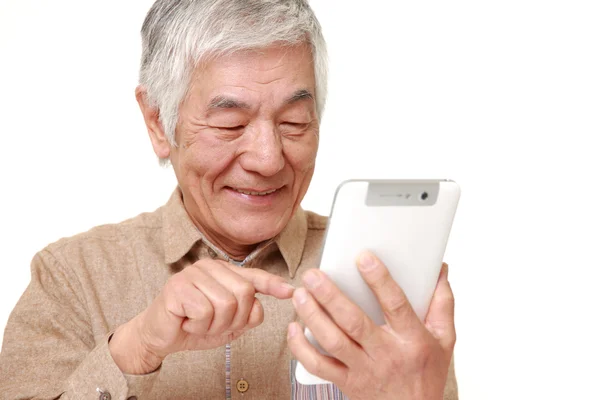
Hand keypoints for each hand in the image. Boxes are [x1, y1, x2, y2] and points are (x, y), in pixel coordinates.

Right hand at [109, 258, 293, 373]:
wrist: (160, 336)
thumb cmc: (195, 325)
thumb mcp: (228, 323)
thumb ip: (247, 313)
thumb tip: (262, 305)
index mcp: (223, 272)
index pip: (254, 276)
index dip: (273, 285)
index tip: (291, 292)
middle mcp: (209, 267)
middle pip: (244, 293)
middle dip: (234, 319)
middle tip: (215, 325)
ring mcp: (192, 274)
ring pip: (226, 304)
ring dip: (215, 325)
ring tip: (199, 323)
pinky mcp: (177, 287)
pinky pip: (205, 311)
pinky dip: (199, 326)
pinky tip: (187, 322)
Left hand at [288, 251, 454, 399]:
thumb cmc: (427, 375)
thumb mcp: (444, 340)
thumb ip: (442, 305)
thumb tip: (439, 272)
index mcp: (412, 339)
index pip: (395, 304)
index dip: (379, 279)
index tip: (363, 258)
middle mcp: (386, 354)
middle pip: (354, 322)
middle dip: (330, 296)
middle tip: (313, 275)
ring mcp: (363, 370)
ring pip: (332, 342)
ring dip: (312, 316)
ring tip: (300, 294)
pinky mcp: (347, 383)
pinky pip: (319, 366)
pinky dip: (301, 348)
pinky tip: (294, 328)